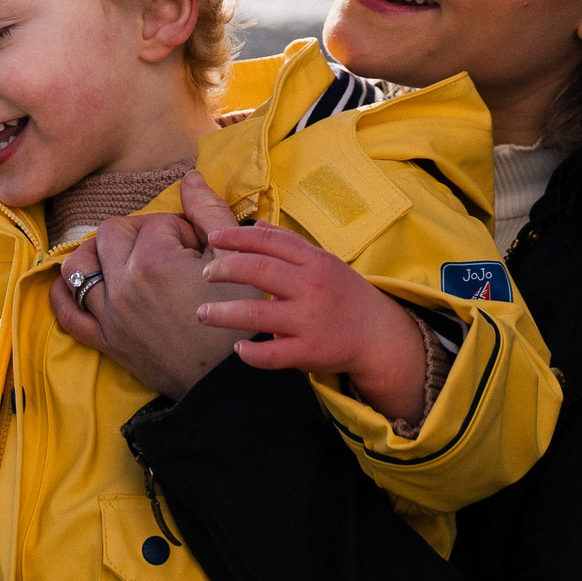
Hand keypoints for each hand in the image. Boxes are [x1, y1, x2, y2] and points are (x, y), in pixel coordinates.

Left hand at [51, 207, 243, 400]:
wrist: (227, 380)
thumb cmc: (238, 318)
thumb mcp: (233, 260)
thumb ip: (209, 212)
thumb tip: (190, 177)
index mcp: (155, 261)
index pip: (157, 221)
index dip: (181, 229)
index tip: (198, 248)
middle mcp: (123, 284)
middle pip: (112, 232)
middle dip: (139, 232)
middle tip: (167, 249)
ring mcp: (109, 314)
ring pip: (79, 265)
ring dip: (96, 254)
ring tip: (121, 258)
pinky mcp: (105, 340)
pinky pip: (67, 312)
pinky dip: (64, 294)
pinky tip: (78, 282)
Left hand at [202, 222, 425, 421]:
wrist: (378, 334)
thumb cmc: (343, 294)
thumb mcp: (323, 261)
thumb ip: (289, 244)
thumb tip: (256, 225)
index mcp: (314, 261)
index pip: (269, 241)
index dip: (237, 238)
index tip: (213, 239)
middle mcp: (311, 287)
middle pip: (259, 271)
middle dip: (225, 269)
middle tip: (204, 273)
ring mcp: (310, 321)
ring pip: (257, 315)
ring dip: (224, 313)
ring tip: (203, 314)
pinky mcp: (309, 352)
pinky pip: (272, 355)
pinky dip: (251, 353)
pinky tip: (238, 348)